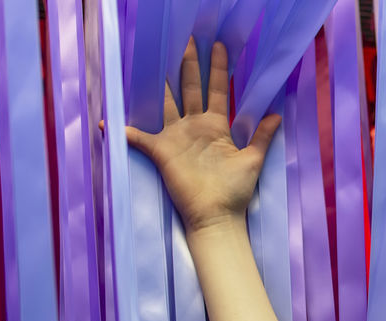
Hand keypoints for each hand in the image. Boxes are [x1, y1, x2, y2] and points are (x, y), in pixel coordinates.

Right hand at [124, 39, 281, 232]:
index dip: (218, 69)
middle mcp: (195, 127)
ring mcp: (177, 137)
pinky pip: (138, 138)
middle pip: (190, 89)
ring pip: (166, 103)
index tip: (218, 46)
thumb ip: (262, 136)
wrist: (216, 216)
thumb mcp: (252, 160)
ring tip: (154, 59)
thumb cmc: (235, 191)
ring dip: (161, 83)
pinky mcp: (161, 151)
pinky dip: (123, 131)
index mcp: (217, 126)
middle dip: (189, 65)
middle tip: (187, 39)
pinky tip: (108, 121)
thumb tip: (276, 114)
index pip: (218, 90)